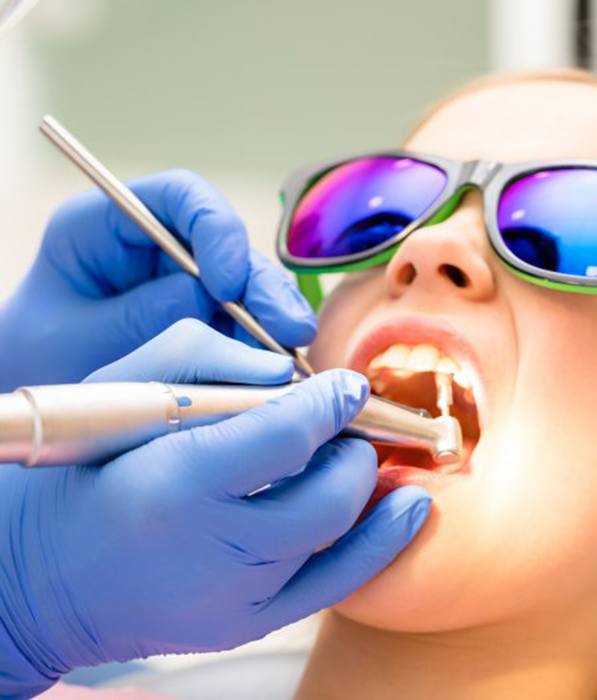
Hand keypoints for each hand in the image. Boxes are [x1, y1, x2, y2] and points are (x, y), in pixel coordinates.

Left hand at [0, 170, 315, 390]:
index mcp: (107, 226)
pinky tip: (280, 369)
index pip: (179, 197)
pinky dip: (263, 347)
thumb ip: (138, 315)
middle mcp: (157, 249)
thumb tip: (208, 297)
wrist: (33, 388)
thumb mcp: (71, 336)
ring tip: (294, 353)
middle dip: (261, 284)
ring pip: (247, 287)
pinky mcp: (204, 320)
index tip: (226, 284)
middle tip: (290, 327)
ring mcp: (185, 284)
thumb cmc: (35, 355)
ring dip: (273, 318)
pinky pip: (243, 326)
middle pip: (226, 245)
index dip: (215, 229)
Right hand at [0, 321, 430, 696]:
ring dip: (367, 485)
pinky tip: (410, 508)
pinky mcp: (249, 625)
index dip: (331, 404)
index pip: (287, 436)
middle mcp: (217, 547)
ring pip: (340, 534)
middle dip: (354, 446)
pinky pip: (338, 584)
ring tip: (370, 453)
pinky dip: (383, 542)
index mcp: (180, 480)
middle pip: (329, 492)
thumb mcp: (125, 393)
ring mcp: (239, 597)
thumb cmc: (84, 473)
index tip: (349, 385)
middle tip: (349, 420)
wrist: (46, 575)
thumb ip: (205, 361)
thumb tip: (287, 372)